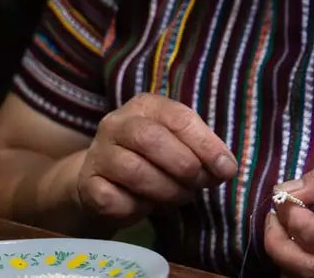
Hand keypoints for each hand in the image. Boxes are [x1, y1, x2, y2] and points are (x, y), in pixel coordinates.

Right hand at [76, 93, 237, 226]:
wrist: (102, 181)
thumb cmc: (151, 158)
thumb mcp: (177, 145)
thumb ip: (201, 151)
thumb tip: (227, 168)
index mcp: (146, 105)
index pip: (179, 117)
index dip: (206, 144)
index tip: (226, 169)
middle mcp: (117, 123)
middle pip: (152, 139)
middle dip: (184, 165)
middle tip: (200, 184)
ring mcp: (98, 153)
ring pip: (134, 171)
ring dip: (166, 189)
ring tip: (180, 196)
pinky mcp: (86, 185)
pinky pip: (114, 199)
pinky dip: (137, 207)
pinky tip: (146, 206)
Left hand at [265, 152, 313, 276]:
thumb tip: (287, 191)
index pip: (310, 233)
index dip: (286, 214)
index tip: (282, 194)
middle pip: (306, 269)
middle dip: (276, 245)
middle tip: (272, 218)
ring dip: (291, 261)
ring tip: (287, 231)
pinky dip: (311, 269)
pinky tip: (310, 244)